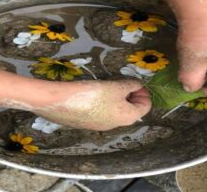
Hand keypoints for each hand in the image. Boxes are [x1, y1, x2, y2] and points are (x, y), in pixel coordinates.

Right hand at [32, 80, 150, 130]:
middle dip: (130, 95)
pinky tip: (95, 93)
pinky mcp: (87, 123)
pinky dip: (104, 103)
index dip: (144, 92)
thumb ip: (130, 85)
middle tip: (122, 82)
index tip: (135, 81)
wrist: (61, 101)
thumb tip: (137, 86)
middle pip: (131, 110)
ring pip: (116, 111)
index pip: (145, 106)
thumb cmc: (93, 94)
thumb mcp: (115, 86)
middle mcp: (116, 125)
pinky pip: (102, 112)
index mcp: (127, 117)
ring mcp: (100, 126)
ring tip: (108, 86)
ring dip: (117, 98)